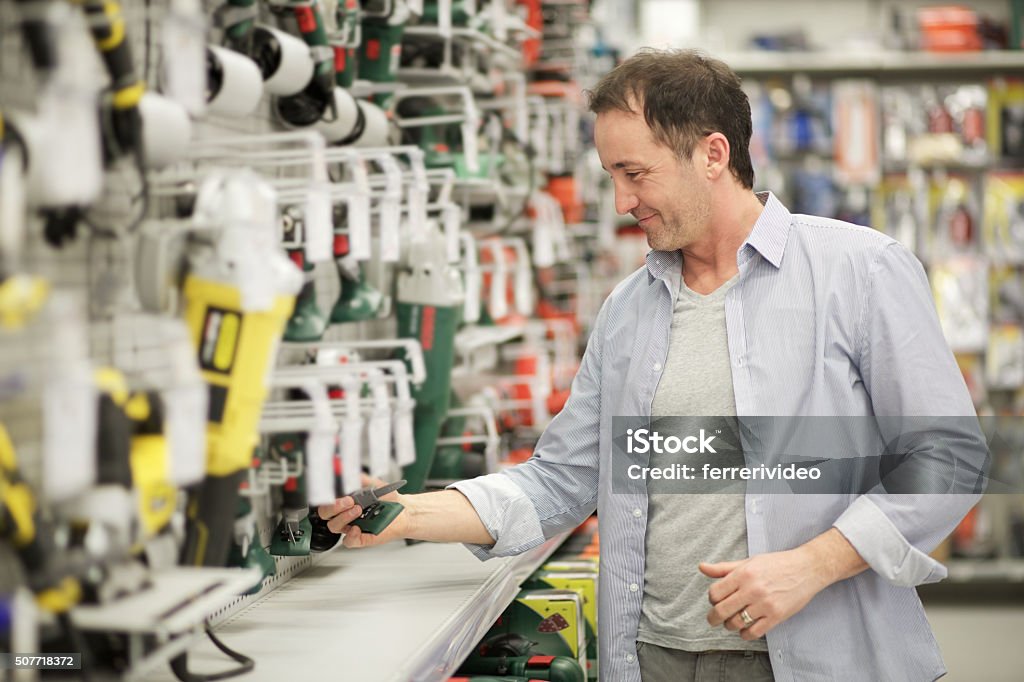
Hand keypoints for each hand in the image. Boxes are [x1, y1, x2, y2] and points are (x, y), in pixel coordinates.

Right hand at [316, 474, 407, 548]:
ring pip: (334, 526)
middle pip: (326, 513)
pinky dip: (350, 536)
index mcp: (345, 500)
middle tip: (348, 500)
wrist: (405, 511)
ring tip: (358, 509)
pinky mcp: (361, 538)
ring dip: (343, 517)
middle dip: (333, 506)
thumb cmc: (389, 499)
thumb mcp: (375, 484)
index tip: (333, 489)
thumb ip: (360, 478)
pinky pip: (348, 541)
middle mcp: (345, 513)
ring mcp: (351, 526)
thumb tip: (347, 471)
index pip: (326, 498)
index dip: (325, 495)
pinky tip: (357, 528)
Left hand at [700, 548, 828, 640]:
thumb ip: (724, 568)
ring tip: (732, 622)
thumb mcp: (748, 562)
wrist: (806, 569)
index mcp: (743, 574)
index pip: (715, 593)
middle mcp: (752, 589)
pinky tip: (745, 628)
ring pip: (736, 623)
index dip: (712, 599)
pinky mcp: (776, 616)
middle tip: (713, 619)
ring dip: (729, 625)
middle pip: (722, 611)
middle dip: (713, 618)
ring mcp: (765, 604)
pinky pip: (754, 632)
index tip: (715, 600)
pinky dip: (745, 634)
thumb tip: (702, 567)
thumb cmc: (776, 564)